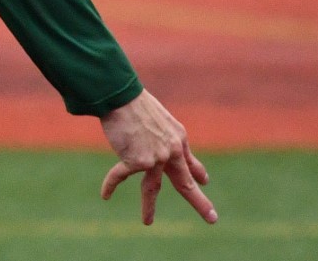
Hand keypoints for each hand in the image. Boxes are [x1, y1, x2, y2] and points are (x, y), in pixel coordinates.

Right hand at [99, 90, 217, 225]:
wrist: (121, 95)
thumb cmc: (136, 103)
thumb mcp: (160, 119)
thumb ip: (165, 136)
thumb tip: (169, 150)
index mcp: (178, 138)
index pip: (189, 161)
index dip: (197, 172)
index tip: (204, 181)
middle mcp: (171, 150)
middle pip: (185, 183)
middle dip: (199, 202)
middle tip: (212, 218)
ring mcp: (156, 158)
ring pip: (151, 188)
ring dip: (148, 206)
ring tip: (147, 222)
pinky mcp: (137, 161)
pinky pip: (119, 177)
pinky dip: (110, 185)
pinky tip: (106, 195)